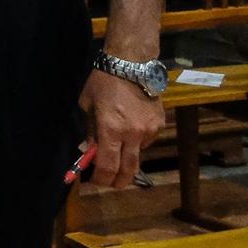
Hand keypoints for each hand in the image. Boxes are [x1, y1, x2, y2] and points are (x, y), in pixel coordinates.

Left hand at [76, 67, 164, 187]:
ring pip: (139, 155)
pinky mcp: (160, 125)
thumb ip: (91, 131)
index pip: (107, 165)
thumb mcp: (88, 105)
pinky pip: (147, 141)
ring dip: (127, 158)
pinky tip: (131, 129)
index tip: (95, 181)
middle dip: (118, 181)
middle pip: (128, 170)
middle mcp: (132, 134)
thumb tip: (89, 151)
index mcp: (111, 129)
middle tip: (111, 183)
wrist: (131, 64)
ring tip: (118, 150)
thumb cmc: (103, 82)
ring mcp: (149, 131)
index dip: (101, 178)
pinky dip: (137, 141)